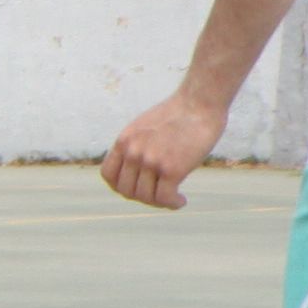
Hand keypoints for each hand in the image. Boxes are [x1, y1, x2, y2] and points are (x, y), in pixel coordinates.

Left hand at [102, 89, 230, 209]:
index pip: (108, 175)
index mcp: (124, 140)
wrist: (199, 103)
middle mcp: (133, 151)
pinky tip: (181, 200)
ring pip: (146, 198)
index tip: (138, 188)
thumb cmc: (177, 115)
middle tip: (160, 195)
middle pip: (126, 190)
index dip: (121, 187)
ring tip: (173, 198)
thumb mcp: (144, 127)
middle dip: (143, 197)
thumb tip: (138, 170)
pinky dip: (172, 204)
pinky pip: (165, 198)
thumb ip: (137, 146)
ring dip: (160, 203)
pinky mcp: (172, 168)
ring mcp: (151, 160)